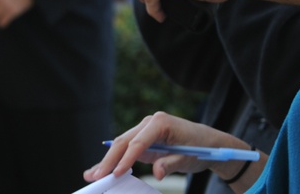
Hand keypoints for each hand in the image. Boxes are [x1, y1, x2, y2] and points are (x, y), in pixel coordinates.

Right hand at [84, 112, 262, 185]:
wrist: (207, 143)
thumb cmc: (199, 148)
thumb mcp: (188, 157)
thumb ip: (171, 163)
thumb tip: (156, 173)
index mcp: (160, 122)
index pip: (138, 142)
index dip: (126, 159)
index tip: (116, 173)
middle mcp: (148, 123)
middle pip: (123, 141)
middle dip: (109, 160)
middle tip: (97, 176)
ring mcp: (144, 130)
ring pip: (120, 145)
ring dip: (107, 161)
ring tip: (92, 175)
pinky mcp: (142, 140)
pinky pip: (125, 149)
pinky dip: (114, 160)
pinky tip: (99, 169)